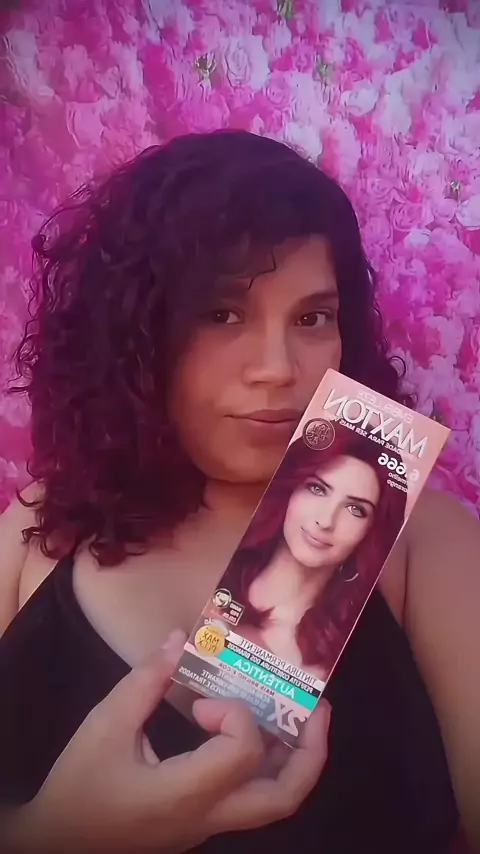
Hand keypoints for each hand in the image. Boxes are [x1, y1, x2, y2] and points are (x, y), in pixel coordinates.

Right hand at [3, 630, 330, 853]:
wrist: (58, 844)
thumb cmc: (79, 788)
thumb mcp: (103, 728)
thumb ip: (144, 682)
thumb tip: (178, 639)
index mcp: (186, 793)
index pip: (243, 753)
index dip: (235, 715)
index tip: (204, 701)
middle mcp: (209, 816)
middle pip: (284, 797)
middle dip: (311, 751)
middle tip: (318, 709)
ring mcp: (208, 826)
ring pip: (273, 804)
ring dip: (295, 760)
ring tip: (301, 720)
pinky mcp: (202, 824)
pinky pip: (251, 799)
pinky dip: (267, 767)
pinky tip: (259, 735)